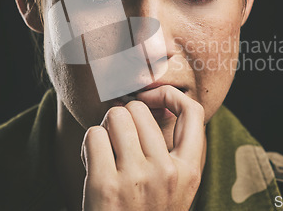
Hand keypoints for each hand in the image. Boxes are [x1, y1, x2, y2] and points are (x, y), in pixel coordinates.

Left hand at [81, 85, 204, 210]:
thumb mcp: (175, 188)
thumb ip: (172, 152)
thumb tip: (150, 101)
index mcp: (189, 171)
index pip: (192, 112)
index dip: (169, 95)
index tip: (151, 98)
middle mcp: (166, 171)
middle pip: (139, 109)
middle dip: (124, 117)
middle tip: (119, 138)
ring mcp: (137, 177)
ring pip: (115, 115)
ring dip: (106, 128)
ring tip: (107, 150)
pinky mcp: (105, 184)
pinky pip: (94, 135)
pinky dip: (90, 144)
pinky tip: (94, 163)